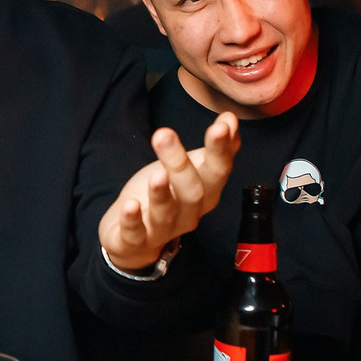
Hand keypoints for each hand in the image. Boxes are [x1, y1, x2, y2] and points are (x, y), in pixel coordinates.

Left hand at [99, 115, 240, 271]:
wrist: (137, 240)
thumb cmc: (169, 197)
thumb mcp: (193, 170)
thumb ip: (215, 149)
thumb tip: (230, 119)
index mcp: (206, 193)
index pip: (218, 171)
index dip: (220, 150)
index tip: (221, 126)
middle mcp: (188, 214)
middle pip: (191, 191)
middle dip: (180, 164)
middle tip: (165, 134)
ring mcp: (162, 229)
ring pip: (165, 213)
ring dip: (161, 193)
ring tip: (157, 173)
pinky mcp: (136, 240)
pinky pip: (135, 233)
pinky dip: (132, 220)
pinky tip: (130, 204)